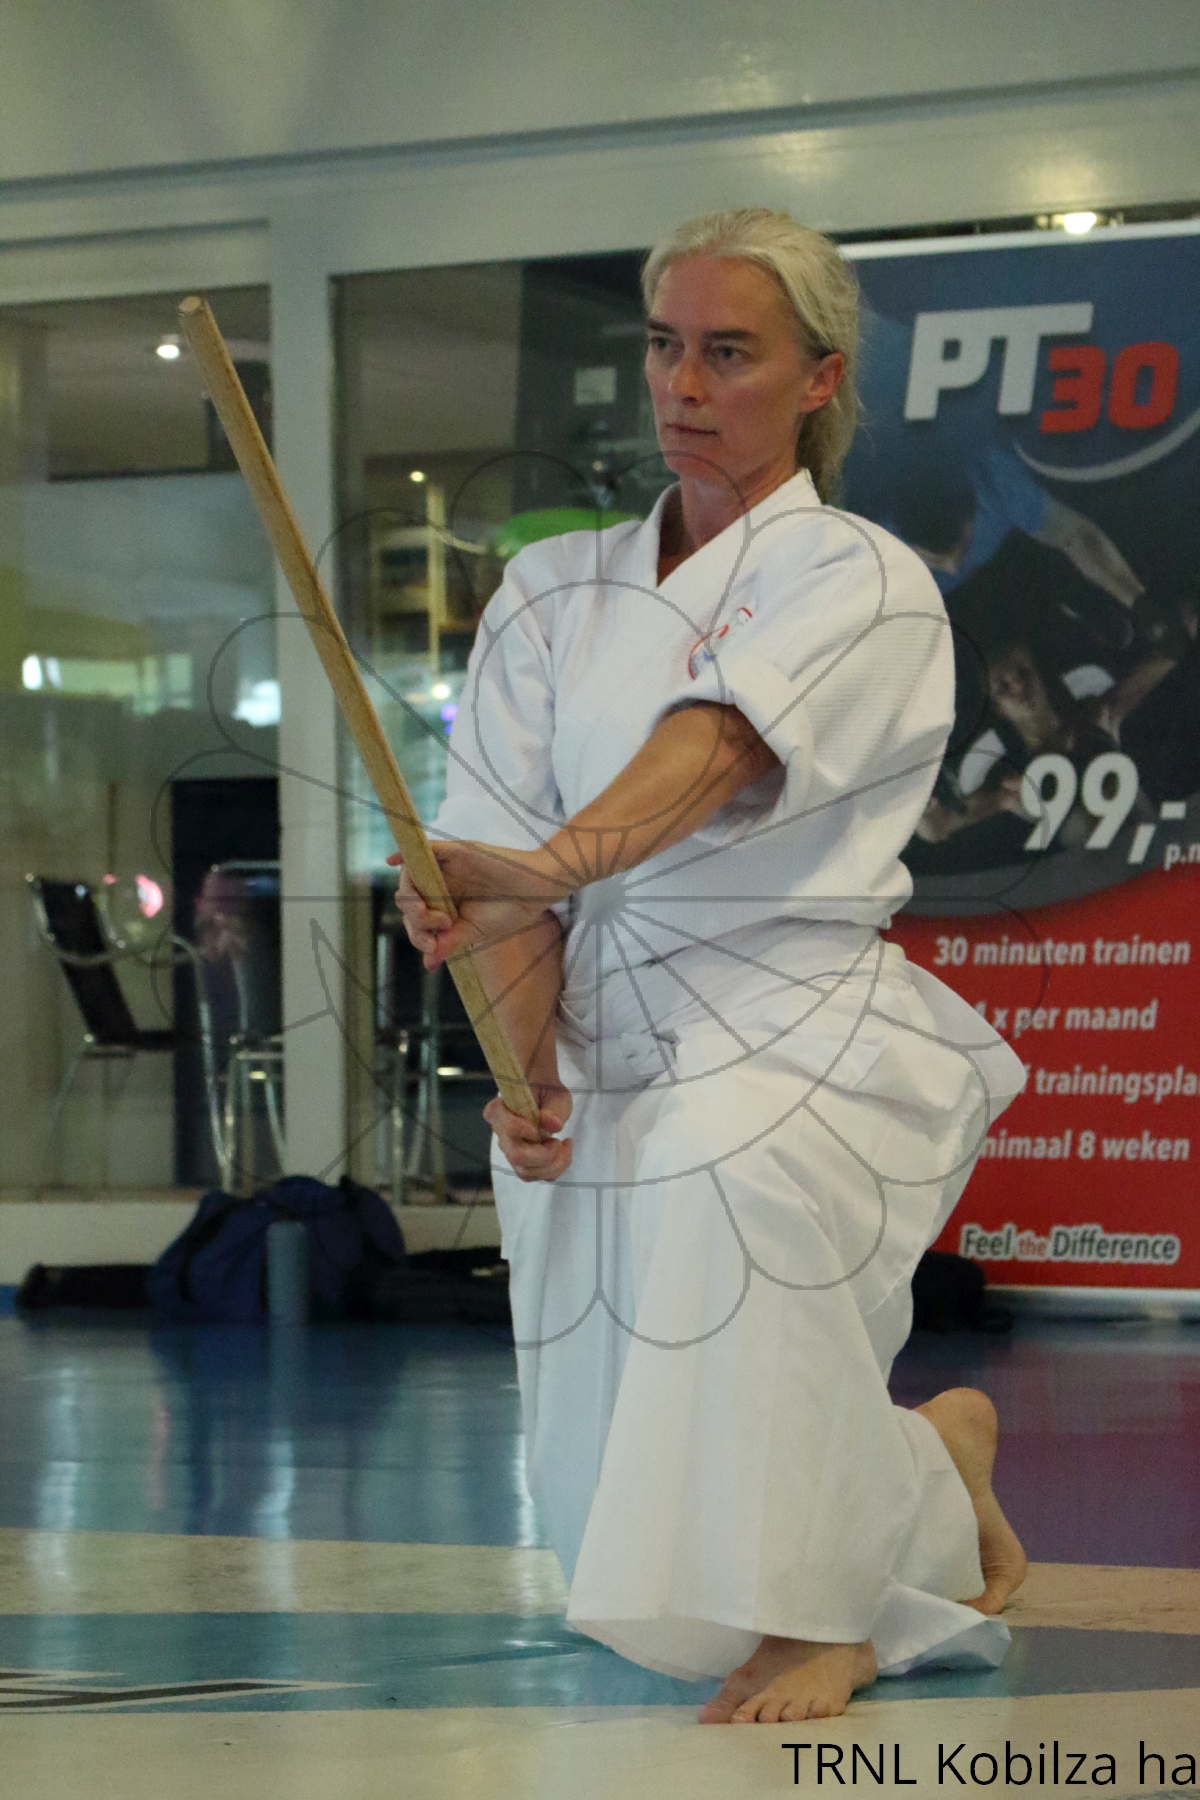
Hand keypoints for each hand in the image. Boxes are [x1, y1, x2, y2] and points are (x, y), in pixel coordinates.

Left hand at [388, 841, 568, 969]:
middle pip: (408, 898)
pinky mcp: (455, 852)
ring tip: (427, 913)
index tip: (432, 946)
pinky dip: (407, 854)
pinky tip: (393, 862)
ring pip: (412, 875)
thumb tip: (427, 964)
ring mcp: (446, 868)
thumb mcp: (474, 931)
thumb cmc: (510, 910)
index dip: (417, 935)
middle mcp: (440, 885)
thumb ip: (449, 942)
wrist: (537, 891)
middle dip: (414, 918)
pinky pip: (425, 849)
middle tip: (438, 926)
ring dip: (410, 896)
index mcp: (444, 905)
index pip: (415, 919)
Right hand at [484, 1082, 572, 1182]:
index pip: (500, 1122)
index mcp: (500, 1110)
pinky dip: (553, 1170)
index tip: (536, 1127)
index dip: (517, 1128)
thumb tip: (551, 1124)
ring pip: (525, 1171)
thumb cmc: (546, 1090)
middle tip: (558, 1141)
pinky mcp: (522, 1162)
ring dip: (552, 1165)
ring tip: (563, 1146)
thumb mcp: (555, 1094)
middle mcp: (500, 1133)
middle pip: (516, 1155)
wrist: (546, 1096)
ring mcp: (510, 1150)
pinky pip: (534, 1176)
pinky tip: (563, 1153)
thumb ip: (554, 1108)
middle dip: (544, 1155)